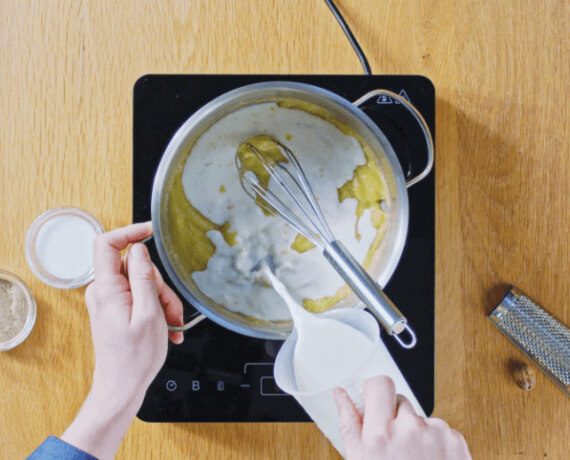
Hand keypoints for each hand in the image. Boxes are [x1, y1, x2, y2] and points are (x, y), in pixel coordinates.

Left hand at [61, 222, 183, 459]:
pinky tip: (166, 326)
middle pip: (135, 266)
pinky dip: (156, 308)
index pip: (107, 244)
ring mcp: (109, 300)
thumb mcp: (148, 314)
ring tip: (171, 323)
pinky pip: (139, 296)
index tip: (150, 231)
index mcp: (107, 289)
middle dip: (159, 284)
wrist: (122, 387)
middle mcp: (103, 291)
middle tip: (171, 308)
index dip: (129, 232)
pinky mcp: (117, 308)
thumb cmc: (134, 358)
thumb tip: (139, 249)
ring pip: (142, 282)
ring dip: (162, 300)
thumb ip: (144, 278)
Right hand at [333, 376, 470, 459]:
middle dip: (395, 418)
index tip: (375, 401)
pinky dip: (435, 442)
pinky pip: (440, 429)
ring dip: (416, 432)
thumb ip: (349, 424)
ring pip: (420, 417)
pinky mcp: (456, 440)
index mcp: (380, 435)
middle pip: (399, 401)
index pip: (379, 384)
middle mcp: (410, 429)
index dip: (375, 392)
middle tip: (394, 447)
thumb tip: (340, 394)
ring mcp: (436, 433)